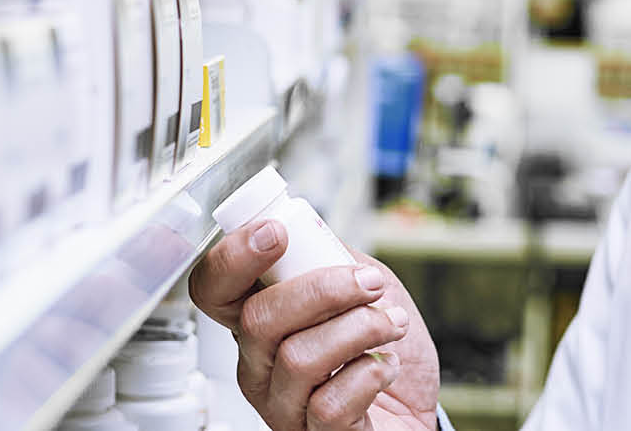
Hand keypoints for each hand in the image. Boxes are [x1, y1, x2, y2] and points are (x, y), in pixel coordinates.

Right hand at [190, 220, 441, 430]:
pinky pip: (329, 405)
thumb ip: (328, 257)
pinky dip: (370, 374)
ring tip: (391, 323)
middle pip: (257, 318)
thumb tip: (305, 225)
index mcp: (260, 320)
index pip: (212, 289)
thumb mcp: (359, 286)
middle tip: (369, 284)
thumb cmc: (383, 349)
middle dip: (323, 289)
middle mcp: (260, 365)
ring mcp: (282, 405)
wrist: (417, 406)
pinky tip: (384, 367)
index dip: (232, 258)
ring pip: (298, 357)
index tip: (276, 233)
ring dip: (360, 328)